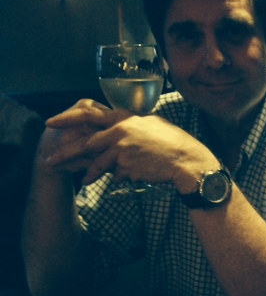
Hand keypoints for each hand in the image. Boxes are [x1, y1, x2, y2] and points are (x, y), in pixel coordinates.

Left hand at [46, 100, 213, 189]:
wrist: (186, 160)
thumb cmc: (173, 142)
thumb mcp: (151, 125)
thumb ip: (131, 126)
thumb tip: (118, 128)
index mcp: (126, 118)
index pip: (89, 114)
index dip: (68, 118)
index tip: (52, 122)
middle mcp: (121, 132)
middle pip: (86, 143)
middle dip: (65, 153)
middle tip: (49, 160)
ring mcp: (123, 149)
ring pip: (98, 163)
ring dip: (89, 174)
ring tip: (84, 181)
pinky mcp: (127, 167)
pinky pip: (116, 175)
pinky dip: (118, 178)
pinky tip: (125, 180)